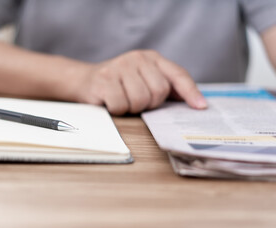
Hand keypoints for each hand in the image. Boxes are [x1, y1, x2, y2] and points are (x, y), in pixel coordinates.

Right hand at [76, 50, 206, 114]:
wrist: (85, 80)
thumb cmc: (119, 84)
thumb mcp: (143, 79)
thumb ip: (165, 87)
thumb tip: (194, 102)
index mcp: (151, 58)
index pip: (177, 74)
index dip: (190, 92)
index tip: (200, 107)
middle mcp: (137, 58)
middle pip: (159, 92)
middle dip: (149, 104)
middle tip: (137, 101)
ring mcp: (119, 67)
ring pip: (140, 101)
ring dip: (131, 108)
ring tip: (123, 100)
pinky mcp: (104, 79)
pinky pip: (121, 106)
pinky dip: (117, 110)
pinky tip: (110, 102)